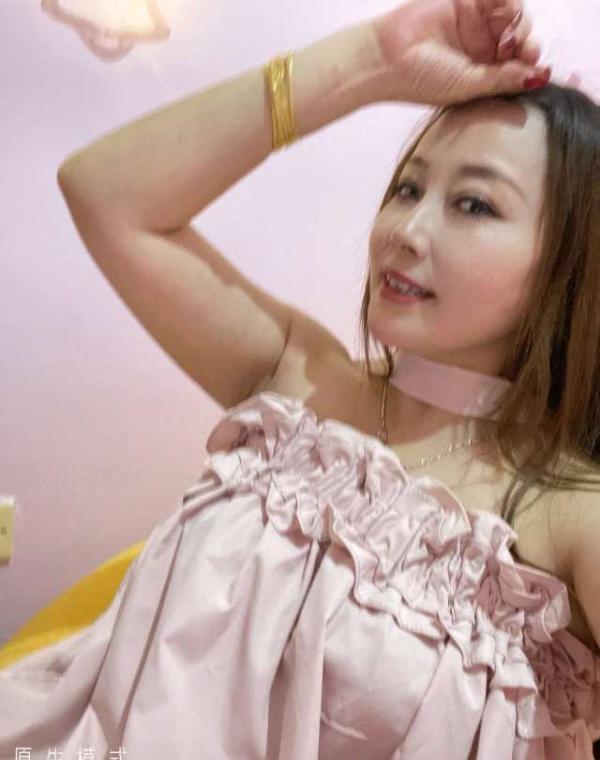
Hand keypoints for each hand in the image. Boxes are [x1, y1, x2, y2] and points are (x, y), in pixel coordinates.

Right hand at [371, 0, 551, 105]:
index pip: (517, 68)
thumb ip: (504, 79)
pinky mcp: (467, 2)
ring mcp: (475, 26)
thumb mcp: (468, 85)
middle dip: (526, 42)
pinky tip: (501, 8)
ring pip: (513, 17)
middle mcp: (481, 51)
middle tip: (521, 48)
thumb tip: (540, 77)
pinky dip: (505, 1)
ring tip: (508, 32)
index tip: (533, 65)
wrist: (387, 57)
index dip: (530, 64)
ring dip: (518, 21)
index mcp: (482, 76)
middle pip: (520, 40)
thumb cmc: (421, 80)